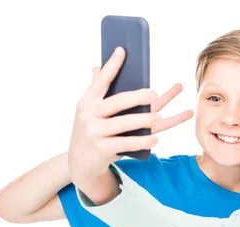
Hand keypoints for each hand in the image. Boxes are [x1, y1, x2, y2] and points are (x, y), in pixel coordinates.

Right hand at [68, 47, 193, 187]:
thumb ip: (97, 91)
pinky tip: (156, 139)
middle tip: (154, 93)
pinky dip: (143, 141)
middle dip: (137, 97)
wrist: (80, 163)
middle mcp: (88, 115)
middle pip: (117, 102)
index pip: (101, 81)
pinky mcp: (102, 149)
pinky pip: (127, 143)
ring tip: (158, 117)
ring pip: (124, 124)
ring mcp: (94, 133)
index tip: (122, 50)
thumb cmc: (91, 131)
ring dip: (144, 120)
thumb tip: (98, 66)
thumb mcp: (89, 112)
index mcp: (87, 102)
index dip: (112, 65)